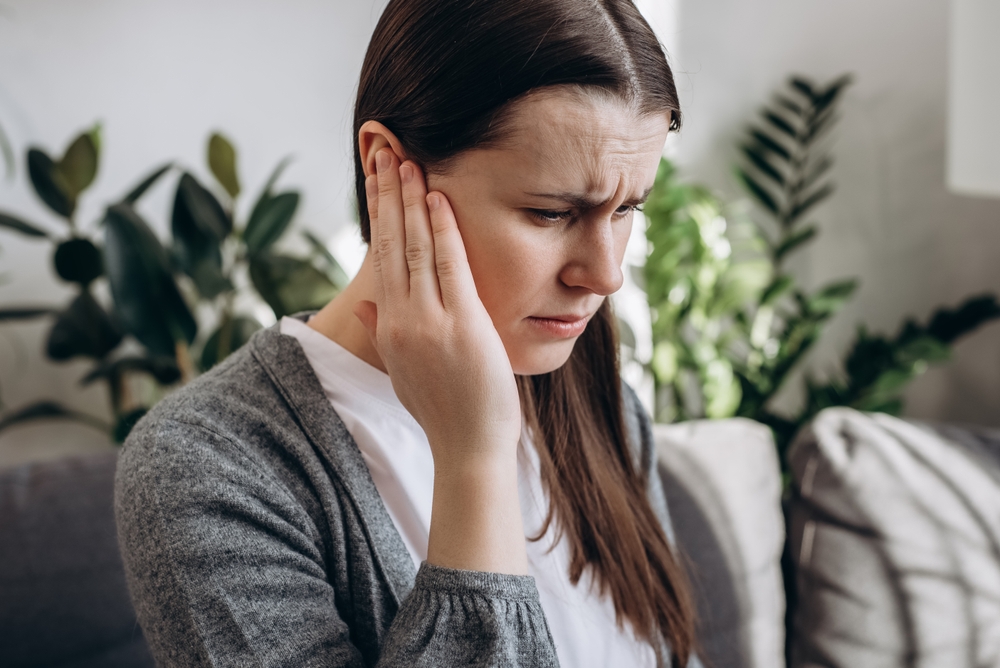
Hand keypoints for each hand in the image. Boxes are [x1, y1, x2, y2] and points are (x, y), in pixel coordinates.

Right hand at [354, 149, 526, 573]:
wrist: (468, 446)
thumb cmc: (444, 411)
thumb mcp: (403, 371)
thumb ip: (383, 334)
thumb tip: (363, 307)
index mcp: (390, 329)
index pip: (380, 259)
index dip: (377, 215)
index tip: (376, 180)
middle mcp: (402, 320)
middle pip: (391, 245)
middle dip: (388, 196)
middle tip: (384, 152)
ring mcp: (429, 321)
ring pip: (414, 249)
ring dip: (410, 202)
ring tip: (406, 162)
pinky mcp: (461, 324)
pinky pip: (448, 267)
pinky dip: (441, 230)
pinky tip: (437, 199)